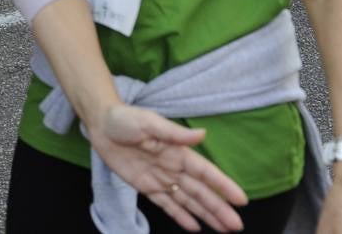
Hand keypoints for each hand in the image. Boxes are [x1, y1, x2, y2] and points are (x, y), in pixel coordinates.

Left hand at [89, 104, 247, 232]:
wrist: (100, 124)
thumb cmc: (125, 118)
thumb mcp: (149, 122)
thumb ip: (175, 133)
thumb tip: (202, 134)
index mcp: (178, 152)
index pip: (206, 173)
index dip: (223, 186)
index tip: (241, 200)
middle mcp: (174, 168)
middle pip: (201, 192)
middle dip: (219, 208)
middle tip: (237, 226)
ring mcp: (161, 178)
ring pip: (188, 201)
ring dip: (206, 215)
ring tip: (223, 229)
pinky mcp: (146, 186)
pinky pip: (166, 204)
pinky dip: (180, 216)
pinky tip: (194, 227)